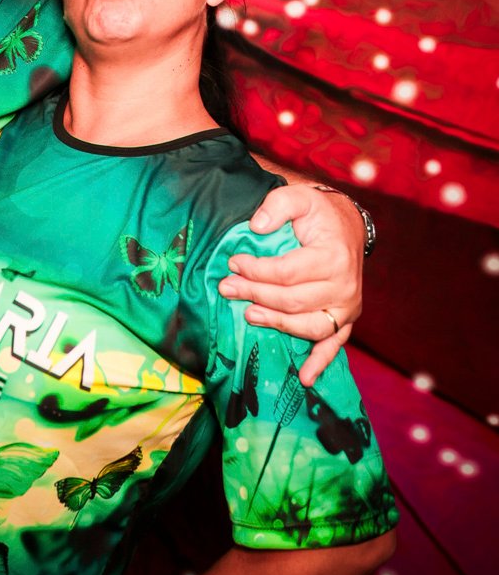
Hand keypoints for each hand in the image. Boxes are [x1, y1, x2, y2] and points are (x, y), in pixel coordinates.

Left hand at [218, 184, 362, 385]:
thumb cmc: (320, 213)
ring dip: (276, 324)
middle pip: (292, 301)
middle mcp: (345, 287)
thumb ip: (278, 205)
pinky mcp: (346, 319)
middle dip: (255, 295)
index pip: (286, 272)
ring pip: (307, 326)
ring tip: (248, 315)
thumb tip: (256, 226)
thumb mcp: (301, 197)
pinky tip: (305, 377)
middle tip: (227, 287)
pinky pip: (334, 345)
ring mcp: (347, 307)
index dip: (255, 270)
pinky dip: (320, 362)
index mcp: (333, 257)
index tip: (233, 262)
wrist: (348, 226)